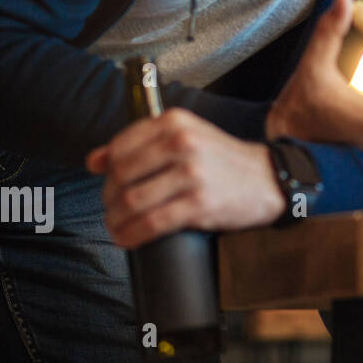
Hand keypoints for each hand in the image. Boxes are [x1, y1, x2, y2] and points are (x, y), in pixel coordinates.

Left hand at [86, 108, 284, 248]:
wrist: (269, 179)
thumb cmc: (223, 161)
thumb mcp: (187, 138)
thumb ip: (143, 144)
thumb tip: (94, 161)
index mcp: (176, 122)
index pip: (120, 147)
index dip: (108, 171)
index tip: (111, 184)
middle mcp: (183, 143)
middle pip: (121, 176)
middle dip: (110, 198)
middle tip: (115, 209)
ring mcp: (192, 174)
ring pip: (131, 201)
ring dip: (117, 220)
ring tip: (119, 226)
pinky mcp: (199, 204)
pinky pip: (151, 223)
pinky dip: (132, 235)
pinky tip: (128, 239)